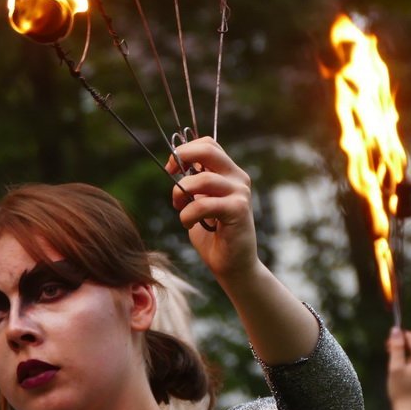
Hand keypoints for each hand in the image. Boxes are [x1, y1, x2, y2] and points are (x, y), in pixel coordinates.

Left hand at [165, 136, 258, 283]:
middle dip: (182, 157)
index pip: (208, 144)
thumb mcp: (198, 203)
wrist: (232, 265)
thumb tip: (174, 165)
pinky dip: (188, 214)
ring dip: (181, 194)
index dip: (185, 150)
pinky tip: (188, 224)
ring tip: (179, 209)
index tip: (171, 168)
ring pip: (203, 179)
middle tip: (170, 173)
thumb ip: (192, 185)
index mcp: (228, 173)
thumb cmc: (213, 235)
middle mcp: (237, 178)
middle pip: (208, 150)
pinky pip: (204, 204)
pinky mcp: (239, 210)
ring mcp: (240, 192)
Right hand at [386, 329, 410, 409]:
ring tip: (394, 362)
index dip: (401, 336)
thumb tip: (396, 330)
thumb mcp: (395, 367)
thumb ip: (396, 347)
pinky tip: (403, 371)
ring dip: (408, 355)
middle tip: (388, 350)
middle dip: (404, 346)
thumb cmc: (401, 390)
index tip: (389, 341)